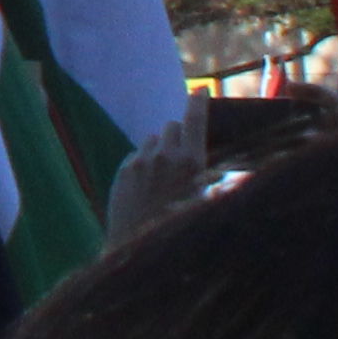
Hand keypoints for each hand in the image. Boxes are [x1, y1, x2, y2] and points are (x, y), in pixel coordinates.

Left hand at [102, 95, 207, 242]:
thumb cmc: (181, 228)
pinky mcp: (125, 168)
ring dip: (160, 148)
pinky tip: (148, 186)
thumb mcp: (204, 204)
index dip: (197, 104)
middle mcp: (166, 157)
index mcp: (193, 164)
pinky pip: (137, 154)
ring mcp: (142, 161)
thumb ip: (207, 179)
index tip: (198, 90)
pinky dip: (144, 162)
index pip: (195, 121)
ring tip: (165, 176)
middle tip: (183, 155)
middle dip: (179, 135)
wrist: (141, 248)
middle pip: (173, 126)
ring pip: (153, 138)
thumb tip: (213, 169)